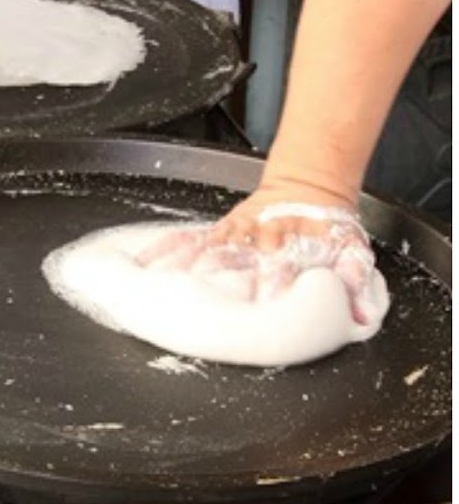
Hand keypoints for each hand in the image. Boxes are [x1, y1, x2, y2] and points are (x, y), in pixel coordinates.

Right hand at [135, 191, 379, 323]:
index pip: (279, 272)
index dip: (271, 287)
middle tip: (198, 304)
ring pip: (208, 253)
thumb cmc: (326, 231)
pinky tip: (142, 263)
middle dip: (220, 283)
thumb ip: (352, 283)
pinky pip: (188, 239)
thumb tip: (361, 315)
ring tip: (157, 288)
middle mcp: (259, 245)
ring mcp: (236, 237)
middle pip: (237, 266)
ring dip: (184, 270)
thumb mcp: (352, 253)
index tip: (261, 305)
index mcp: (290, 253)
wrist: (310, 188)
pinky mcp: (219, 230)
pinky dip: (164, 250)